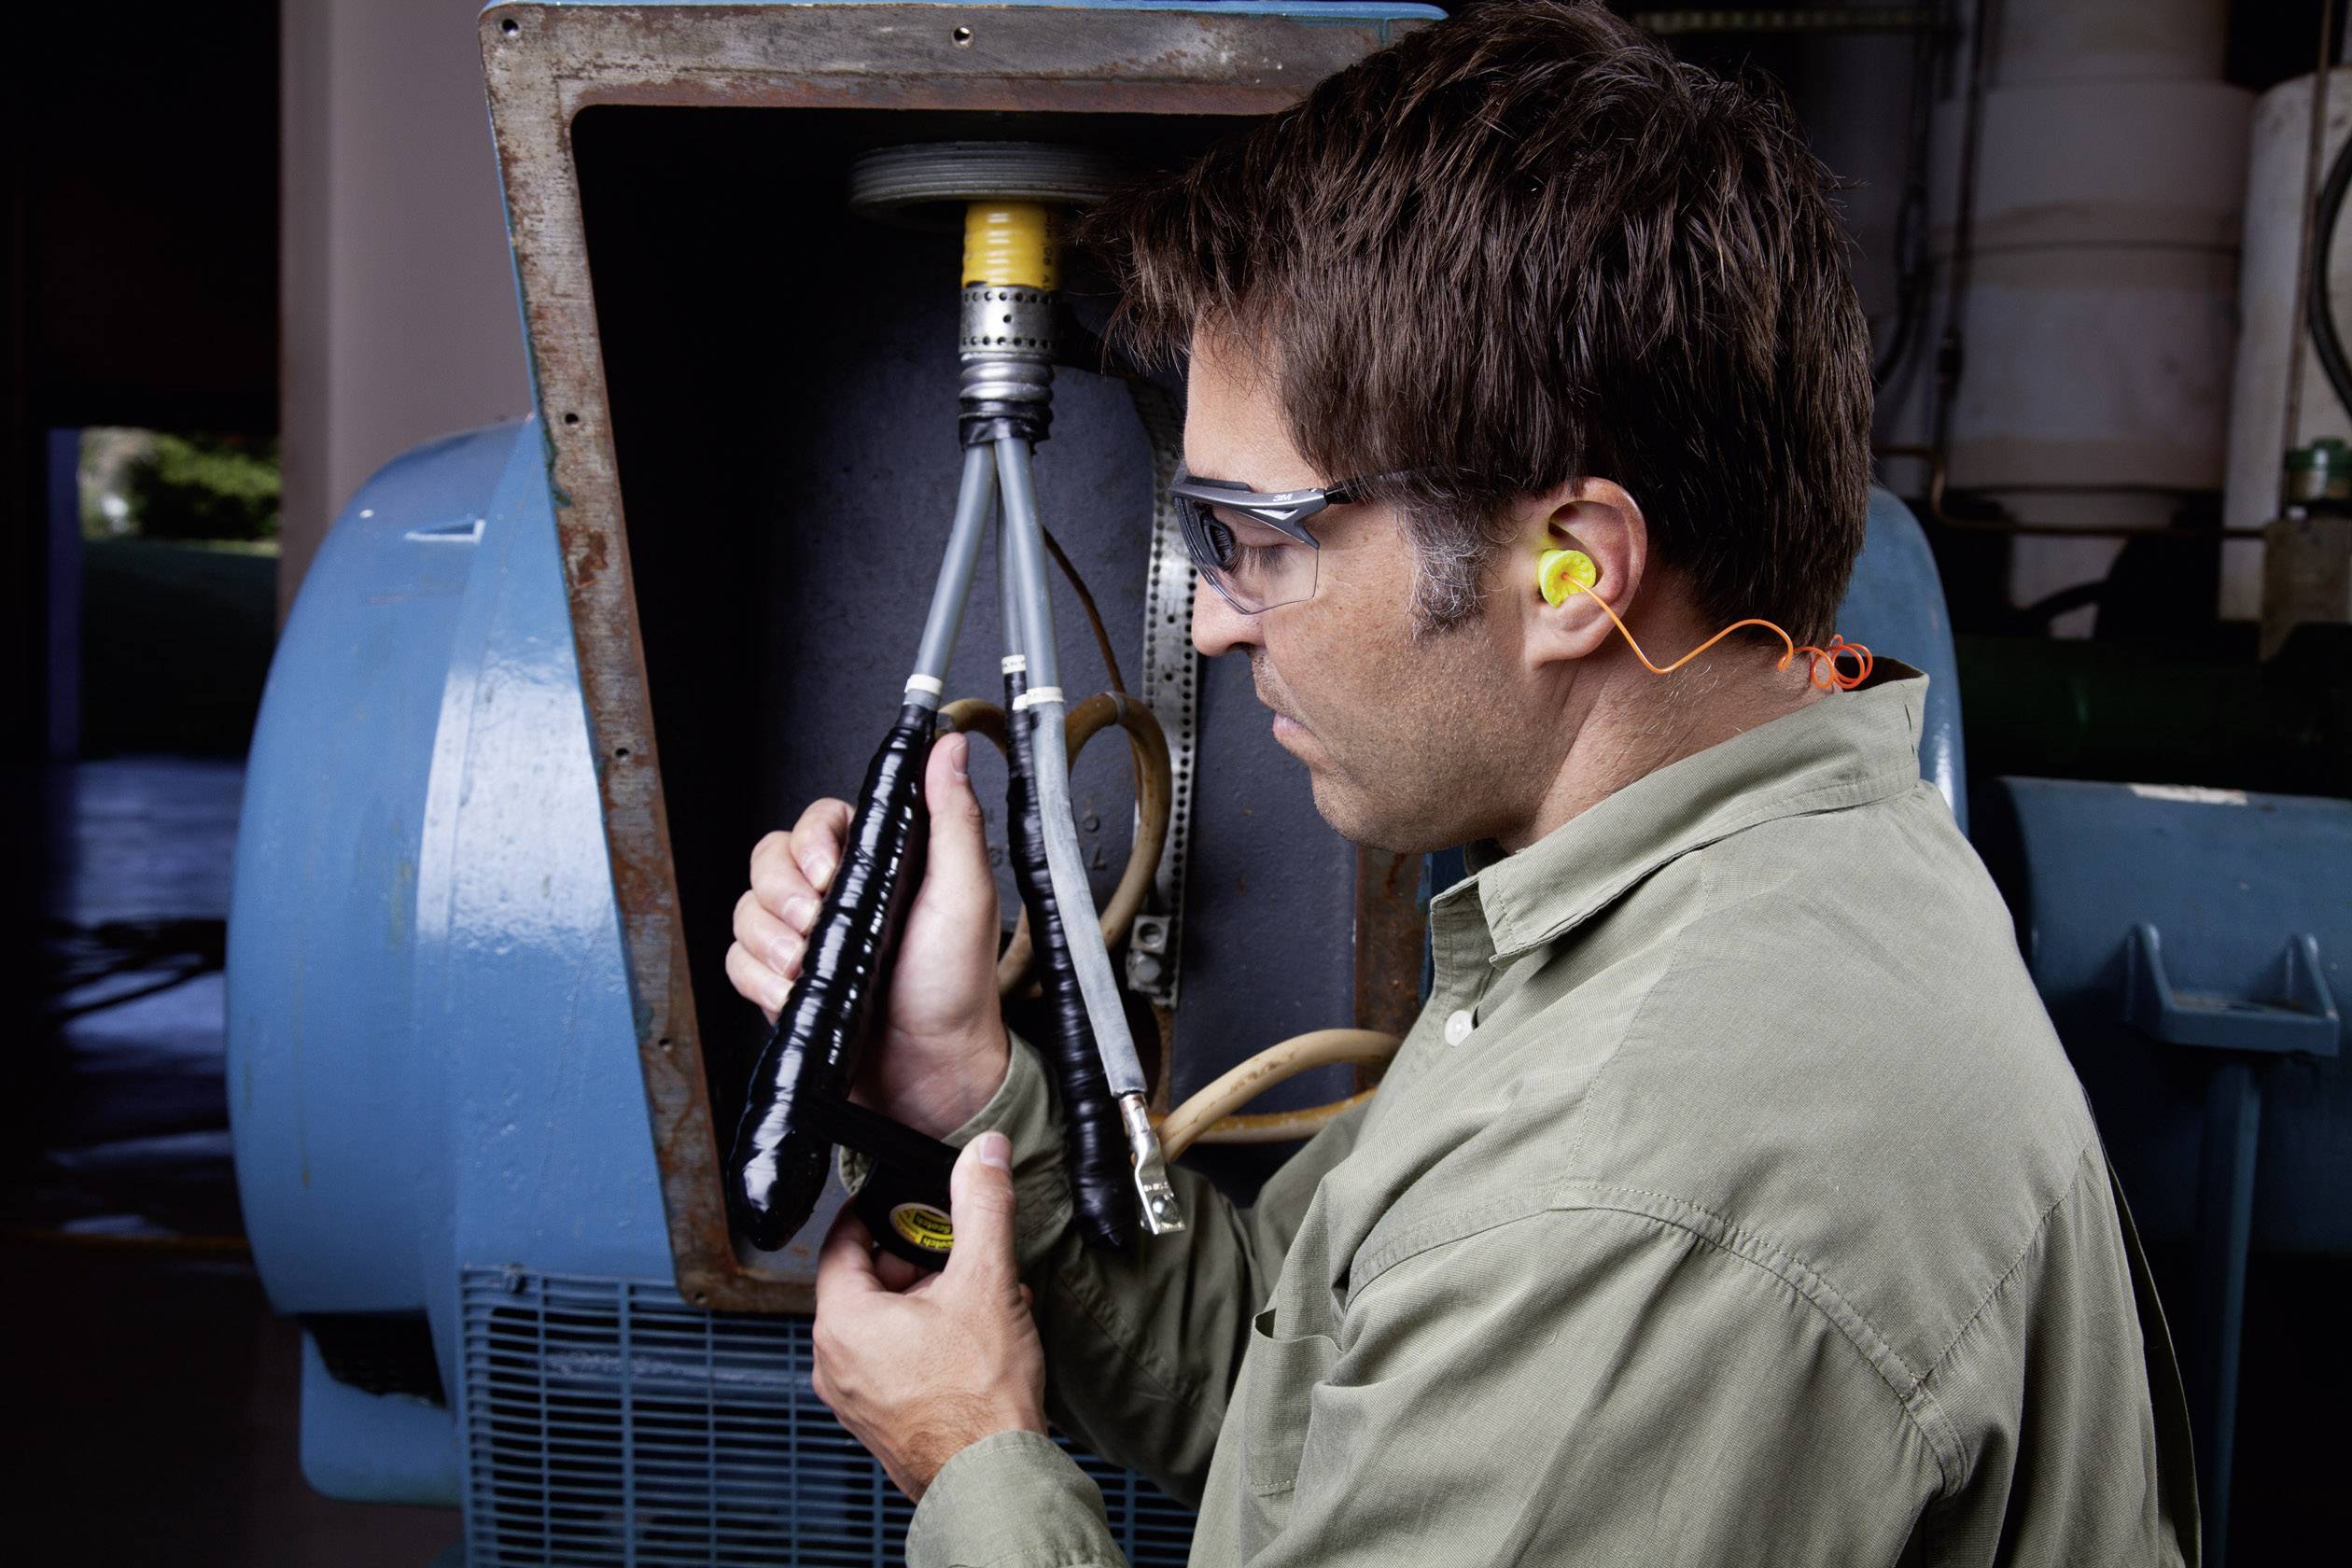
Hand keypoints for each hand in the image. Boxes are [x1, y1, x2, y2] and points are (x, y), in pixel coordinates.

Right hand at [726, 732, 1008, 1135]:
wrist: (934, 1070)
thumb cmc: (956, 984)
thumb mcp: (966, 891)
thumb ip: (953, 815)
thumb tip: (948, 745)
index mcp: (877, 862)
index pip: (819, 822)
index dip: (812, 841)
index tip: (830, 873)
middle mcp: (836, 894)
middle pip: (769, 860)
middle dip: (783, 893)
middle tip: (813, 924)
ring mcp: (806, 939)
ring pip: (747, 909)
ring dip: (769, 939)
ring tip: (804, 968)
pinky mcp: (784, 982)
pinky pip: (738, 961)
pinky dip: (757, 979)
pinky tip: (790, 994)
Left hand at [811, 1132, 1046, 1498]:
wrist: (992, 1481)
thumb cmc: (978, 1398)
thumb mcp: (986, 1280)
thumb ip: (982, 1207)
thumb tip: (982, 1153)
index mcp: (841, 1323)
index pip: (842, 1243)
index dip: (880, 1213)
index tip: (908, 1203)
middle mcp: (835, 1364)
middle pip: (868, 1285)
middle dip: (920, 1262)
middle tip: (962, 1256)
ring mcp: (855, 1401)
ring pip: (886, 1327)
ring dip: (931, 1303)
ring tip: (983, 1301)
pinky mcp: (882, 1424)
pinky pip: (896, 1364)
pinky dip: (930, 1343)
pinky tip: (980, 1343)